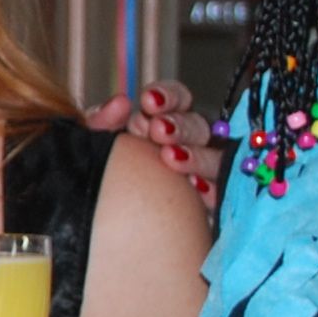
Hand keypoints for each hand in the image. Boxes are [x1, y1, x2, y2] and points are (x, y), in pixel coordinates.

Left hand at [84, 79, 225, 211]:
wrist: (107, 220)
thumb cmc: (106, 172)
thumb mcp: (97, 145)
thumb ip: (102, 122)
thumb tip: (121, 103)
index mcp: (166, 122)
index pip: (179, 100)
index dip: (168, 96)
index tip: (148, 102)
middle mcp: (190, 143)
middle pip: (198, 125)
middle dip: (178, 125)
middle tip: (158, 131)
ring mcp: (204, 172)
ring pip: (214, 156)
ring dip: (195, 155)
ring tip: (170, 158)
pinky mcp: (209, 202)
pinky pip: (220, 193)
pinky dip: (210, 188)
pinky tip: (196, 188)